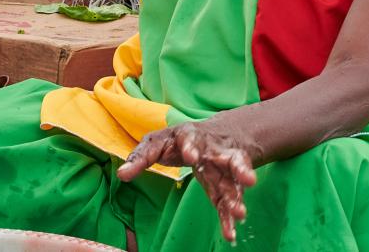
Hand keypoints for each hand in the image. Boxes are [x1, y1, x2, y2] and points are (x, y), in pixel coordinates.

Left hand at [117, 119, 258, 242]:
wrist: (213, 135)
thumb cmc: (178, 140)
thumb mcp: (156, 143)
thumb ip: (141, 158)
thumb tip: (122, 175)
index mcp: (191, 136)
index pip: (190, 140)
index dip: (191, 147)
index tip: (192, 157)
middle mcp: (213, 150)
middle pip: (227, 157)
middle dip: (236, 167)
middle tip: (247, 178)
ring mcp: (224, 168)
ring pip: (235, 180)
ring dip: (237, 195)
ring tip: (240, 213)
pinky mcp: (227, 185)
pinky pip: (229, 201)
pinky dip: (229, 217)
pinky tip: (230, 233)